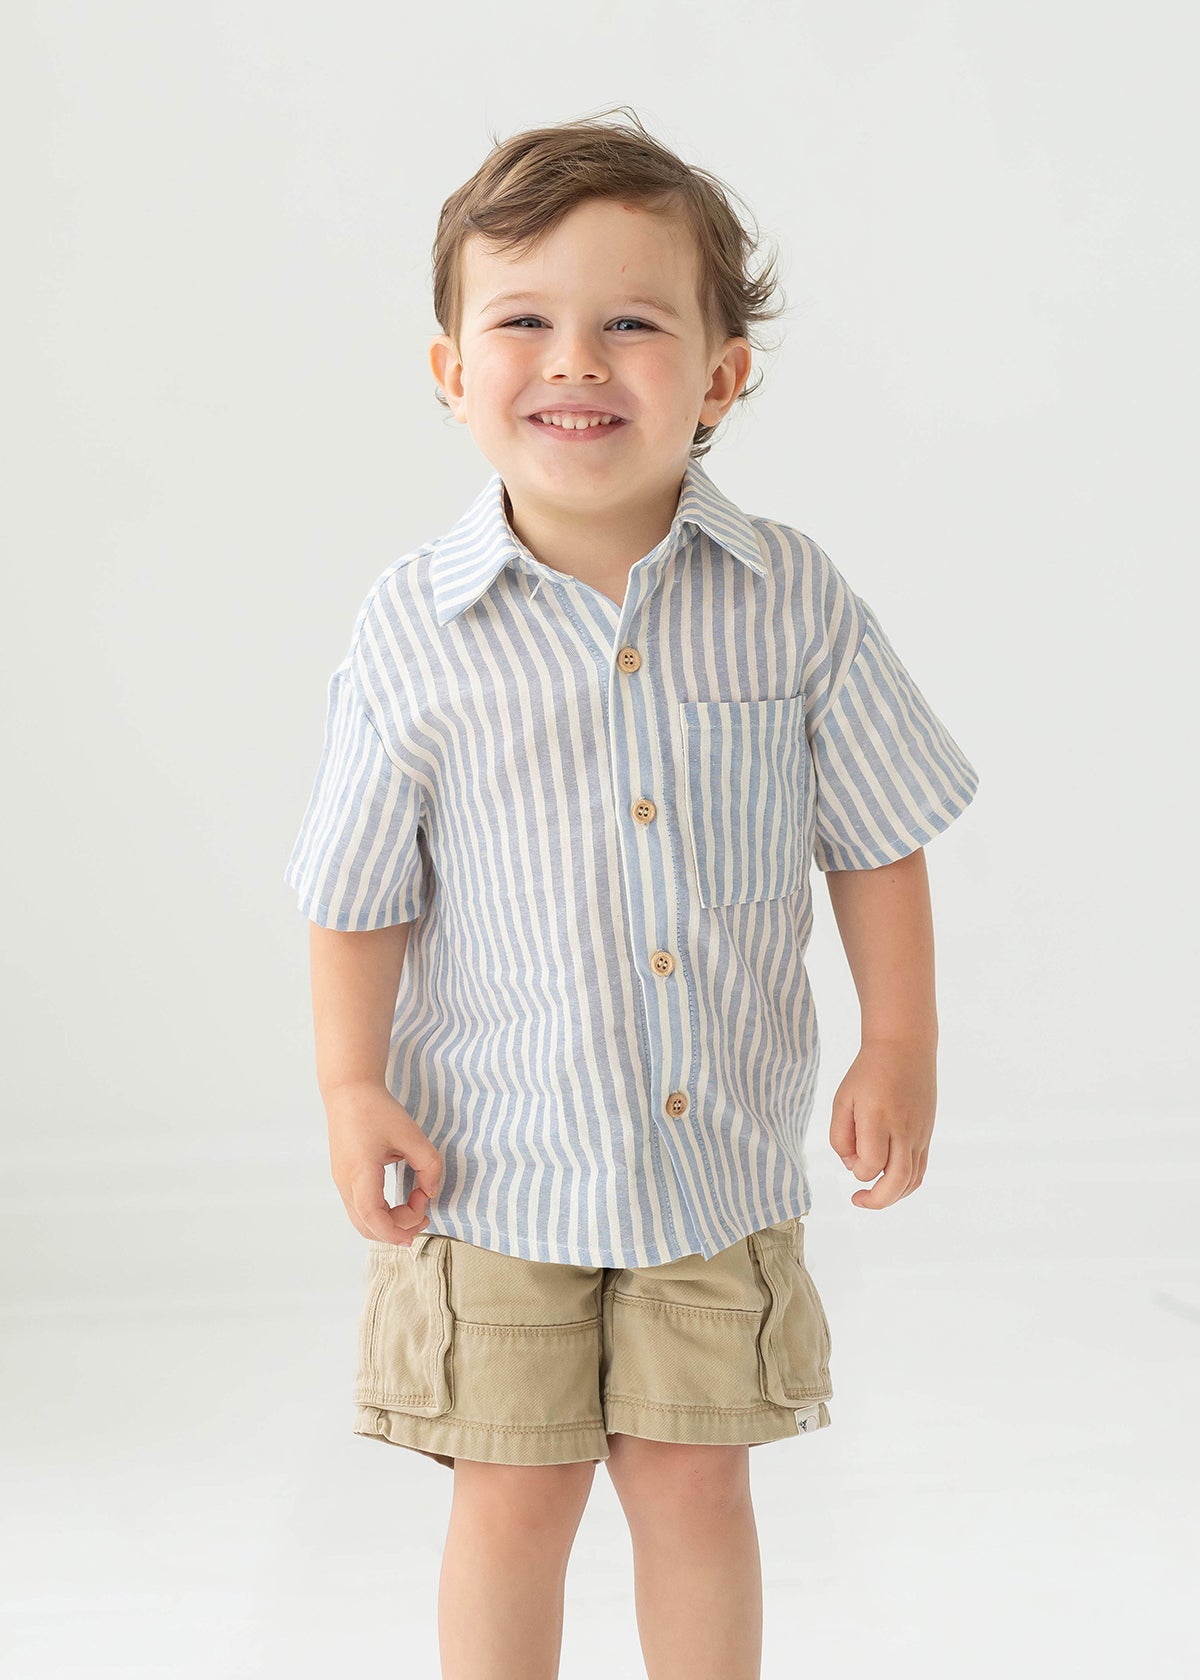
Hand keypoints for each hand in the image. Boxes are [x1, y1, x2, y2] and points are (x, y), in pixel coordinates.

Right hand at [324, 1082, 443, 1244]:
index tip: (420, 1225)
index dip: (395, 1230)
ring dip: (390, 1222)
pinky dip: (381, 1213)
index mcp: (360, 1171)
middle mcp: (346, 1183)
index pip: (373, 1216)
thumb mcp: (411, 1133)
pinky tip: (400, 1200)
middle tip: (424, 1212)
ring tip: (416, 1205)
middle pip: (366, 1227)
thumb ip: (428, 1165)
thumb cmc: (377, 1109)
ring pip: (362, 1221)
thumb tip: (432, 1192)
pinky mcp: (344, 1179)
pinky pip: (360, 1209)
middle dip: (398, 1229)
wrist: (348, 1092)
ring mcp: (342, 1183)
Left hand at [829, 1038, 935, 1208]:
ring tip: (873, 1196)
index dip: (857, 1170)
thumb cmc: (868, 1073)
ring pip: (912, 1180)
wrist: (905, 1048)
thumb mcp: (843, 1099)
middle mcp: (903, 1130)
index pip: (871, 1164)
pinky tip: (889, 1183)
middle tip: (857, 1200)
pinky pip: (920, 1170)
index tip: (849, 1157)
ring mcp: (919, 1134)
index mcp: (879, 1119)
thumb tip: (851, 1166)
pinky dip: (906, 1185)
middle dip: (876, 1200)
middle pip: (897, 1181)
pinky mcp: (926, 1134)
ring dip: (892, 1196)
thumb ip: (840, 1136)